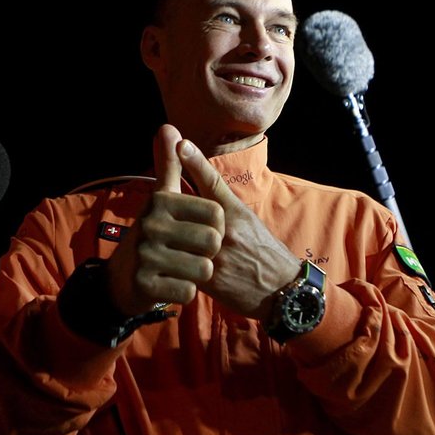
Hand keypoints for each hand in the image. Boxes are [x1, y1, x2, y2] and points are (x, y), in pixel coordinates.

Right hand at [106, 125, 222, 315]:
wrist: (121, 280)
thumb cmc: (151, 235)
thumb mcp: (160, 200)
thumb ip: (169, 166)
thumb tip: (168, 127)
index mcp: (160, 201)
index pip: (216, 215)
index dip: (214, 228)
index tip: (195, 232)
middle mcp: (150, 224)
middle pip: (212, 242)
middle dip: (207, 253)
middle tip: (187, 254)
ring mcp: (145, 255)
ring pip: (204, 269)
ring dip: (197, 274)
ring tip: (179, 269)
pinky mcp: (145, 284)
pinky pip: (189, 290)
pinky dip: (185, 291)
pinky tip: (170, 284)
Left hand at [171, 129, 300, 319]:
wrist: (282, 291)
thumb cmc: (263, 250)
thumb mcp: (248, 220)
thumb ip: (223, 199)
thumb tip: (201, 173)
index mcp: (237, 214)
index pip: (214, 183)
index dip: (196, 162)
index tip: (181, 144)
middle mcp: (228, 231)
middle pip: (192, 208)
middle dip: (170, 204)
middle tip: (154, 198)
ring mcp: (218, 256)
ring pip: (183, 239)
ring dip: (168, 236)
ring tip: (152, 234)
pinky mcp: (211, 281)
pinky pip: (184, 267)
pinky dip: (173, 262)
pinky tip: (163, 259)